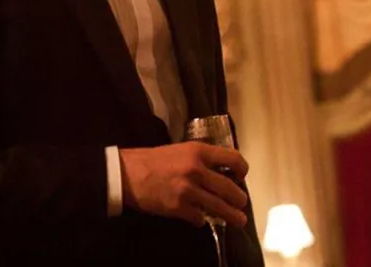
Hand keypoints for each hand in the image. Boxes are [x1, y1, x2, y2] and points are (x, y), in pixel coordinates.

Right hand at [119, 142, 248, 227]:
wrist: (128, 173)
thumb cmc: (155, 160)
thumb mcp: (183, 150)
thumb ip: (203, 158)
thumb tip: (224, 171)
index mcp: (199, 151)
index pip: (233, 159)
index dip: (242, 169)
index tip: (241, 177)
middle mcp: (197, 169)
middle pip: (230, 188)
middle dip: (239, 199)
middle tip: (241, 203)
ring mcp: (188, 190)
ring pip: (219, 207)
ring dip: (232, 215)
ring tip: (238, 220)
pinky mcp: (178, 207)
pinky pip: (199, 218)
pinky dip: (201, 220)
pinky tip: (199, 218)